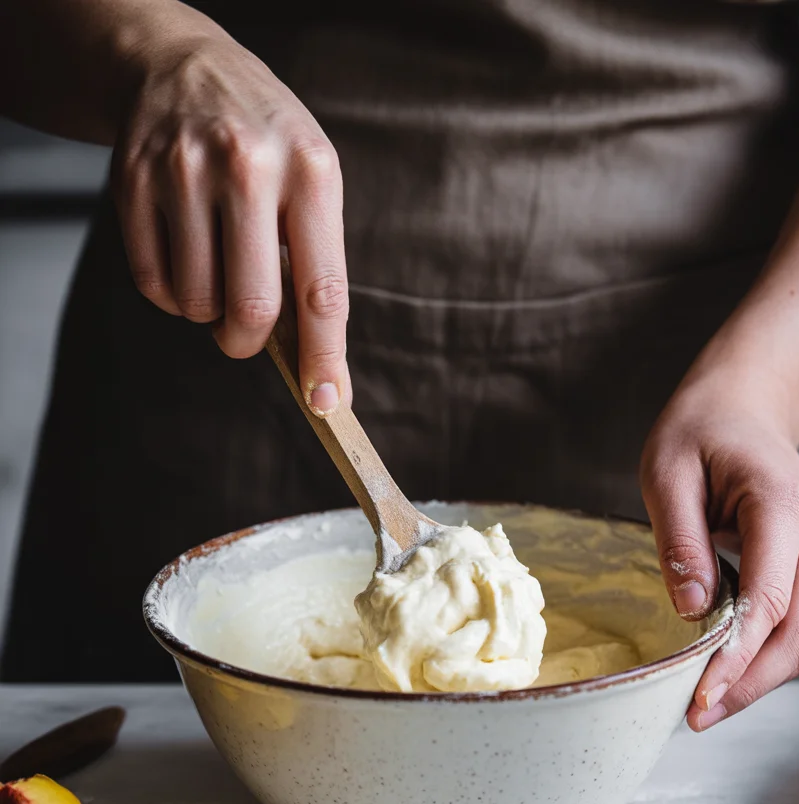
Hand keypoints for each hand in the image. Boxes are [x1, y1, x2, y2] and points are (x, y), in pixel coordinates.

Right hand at [111, 26, 349, 413]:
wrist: (185, 67)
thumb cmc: (267, 143)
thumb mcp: (312, 182)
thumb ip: (316, 266)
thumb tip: (321, 370)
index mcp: (310, 171)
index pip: (321, 290)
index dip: (324, 357)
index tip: (327, 402)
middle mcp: (248, 166)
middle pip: (251, 308)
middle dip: (249, 341)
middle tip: (245, 334)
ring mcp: (183, 171)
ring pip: (197, 303)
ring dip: (208, 312)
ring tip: (216, 269)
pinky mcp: (133, 182)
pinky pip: (153, 284)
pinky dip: (172, 295)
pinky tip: (183, 258)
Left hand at [640, 386, 798, 730]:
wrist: (742, 407)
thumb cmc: (699, 432)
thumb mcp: (666, 472)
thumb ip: (679, 541)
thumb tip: (692, 610)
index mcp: (783, 505)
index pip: (769, 599)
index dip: (736, 657)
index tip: (699, 696)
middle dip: (751, 684)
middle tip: (697, 716)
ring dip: (759, 678)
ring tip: (705, 705)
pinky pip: (796, 620)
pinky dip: (763, 654)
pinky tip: (723, 672)